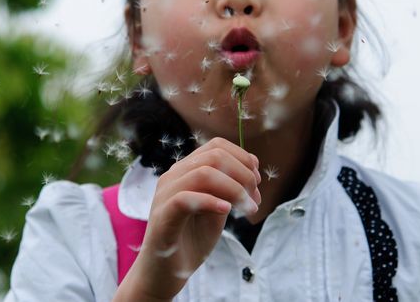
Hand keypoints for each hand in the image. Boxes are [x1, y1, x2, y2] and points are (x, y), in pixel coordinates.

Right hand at [117, 137, 261, 300]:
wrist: (164, 274)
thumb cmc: (190, 240)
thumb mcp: (216, 209)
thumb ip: (229, 189)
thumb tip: (253, 168)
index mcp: (186, 171)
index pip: (216, 146)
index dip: (242, 158)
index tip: (257, 181)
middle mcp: (173, 177)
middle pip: (213, 156)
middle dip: (243, 174)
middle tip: (254, 199)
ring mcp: (165, 195)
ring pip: (203, 173)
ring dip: (234, 189)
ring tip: (247, 208)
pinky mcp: (162, 216)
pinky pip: (185, 199)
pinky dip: (211, 201)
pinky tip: (226, 211)